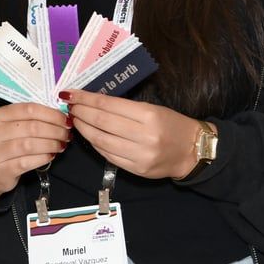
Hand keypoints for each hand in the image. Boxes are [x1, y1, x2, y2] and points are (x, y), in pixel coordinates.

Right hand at [0, 102, 70, 202]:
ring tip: (61, 145)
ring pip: (30, 144)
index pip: (28, 109)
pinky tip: (51, 155)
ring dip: (51, 144)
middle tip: (67, 134)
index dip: (51, 114)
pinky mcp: (2, 169)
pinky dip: (44, 158)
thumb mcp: (10, 127)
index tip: (65, 119)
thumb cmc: (4, 145)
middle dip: (55, 130)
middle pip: (32, 127)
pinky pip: (28, 162)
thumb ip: (30, 119)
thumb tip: (60, 116)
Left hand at [61, 89, 201, 179]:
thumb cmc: (172, 125)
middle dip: (81, 112)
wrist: (193, 152)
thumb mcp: (153, 109)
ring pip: (101, 140)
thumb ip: (125, 108)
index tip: (72, 94)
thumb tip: (93, 102)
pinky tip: (89, 135)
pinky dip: (95, 144)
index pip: (109, 105)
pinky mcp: (136, 169)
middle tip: (70, 106)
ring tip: (75, 120)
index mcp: (149, 115)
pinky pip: (108, 155)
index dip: (87, 99)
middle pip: (101, 122)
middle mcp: (144, 136)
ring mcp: (140, 155)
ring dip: (83, 129)